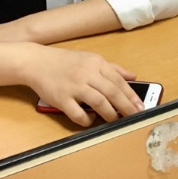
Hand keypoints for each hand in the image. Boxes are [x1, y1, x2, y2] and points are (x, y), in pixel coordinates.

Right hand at [24, 46, 143, 125]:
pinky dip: (87, 119)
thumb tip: (133, 76)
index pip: (119, 81)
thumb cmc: (65, 61)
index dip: (131, 95)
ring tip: (116, 120)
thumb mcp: (91, 58)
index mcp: (96, 63)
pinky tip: (91, 119)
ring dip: (110, 114)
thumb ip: (113, 68)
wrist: (37, 62)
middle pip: (112, 92)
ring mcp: (74, 86)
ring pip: (99, 103)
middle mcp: (87, 74)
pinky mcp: (61, 99)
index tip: (140, 106)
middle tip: (135, 116)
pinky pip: (78, 114)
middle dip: (126, 106)